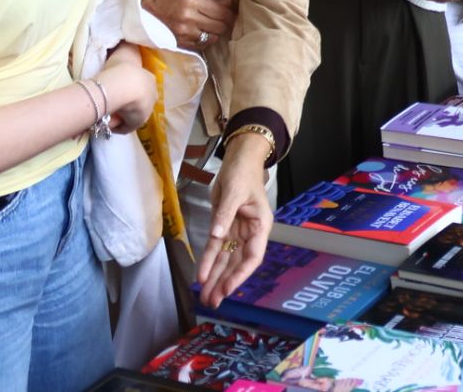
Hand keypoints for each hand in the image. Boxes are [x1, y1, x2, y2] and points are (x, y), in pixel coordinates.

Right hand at [96, 43, 157, 133]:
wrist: (124, 83)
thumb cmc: (122, 67)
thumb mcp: (124, 53)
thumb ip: (126, 48)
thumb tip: (125, 43)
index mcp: (149, 79)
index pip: (142, 87)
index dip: (131, 90)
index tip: (118, 91)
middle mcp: (152, 95)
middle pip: (140, 102)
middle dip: (128, 104)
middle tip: (112, 104)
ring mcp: (147, 109)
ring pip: (133, 114)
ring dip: (122, 115)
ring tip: (108, 113)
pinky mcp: (139, 122)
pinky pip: (127, 126)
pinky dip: (119, 126)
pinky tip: (109, 122)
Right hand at [139, 0, 235, 51]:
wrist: (141, 12)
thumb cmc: (165, 0)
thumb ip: (209, 1)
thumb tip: (229, 3)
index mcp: (192, 1)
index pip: (221, 11)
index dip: (230, 13)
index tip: (233, 13)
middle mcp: (189, 17)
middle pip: (220, 25)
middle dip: (225, 23)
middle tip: (225, 21)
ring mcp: (184, 32)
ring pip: (213, 36)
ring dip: (216, 32)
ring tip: (213, 27)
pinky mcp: (180, 43)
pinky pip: (202, 44)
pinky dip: (206, 40)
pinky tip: (203, 34)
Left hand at [196, 132, 271, 307]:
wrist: (238, 160)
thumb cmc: (243, 173)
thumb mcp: (235, 191)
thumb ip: (225, 214)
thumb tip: (218, 235)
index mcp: (260, 226)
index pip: (252, 256)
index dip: (240, 274)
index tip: (227, 288)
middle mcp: (250, 233)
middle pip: (237, 263)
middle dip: (225, 282)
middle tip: (213, 301)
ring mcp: (236, 232)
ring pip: (226, 260)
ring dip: (216, 278)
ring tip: (205, 297)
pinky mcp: (224, 228)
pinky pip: (215, 249)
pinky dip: (208, 263)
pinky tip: (202, 277)